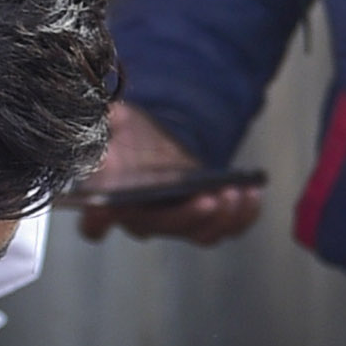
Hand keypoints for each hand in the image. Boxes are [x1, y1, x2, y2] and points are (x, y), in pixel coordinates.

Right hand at [72, 104, 262, 245]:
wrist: (157, 146)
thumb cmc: (128, 137)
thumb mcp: (110, 122)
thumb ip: (98, 122)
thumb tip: (98, 111)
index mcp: (107, 200)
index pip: (93, 220)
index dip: (97, 220)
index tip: (104, 208)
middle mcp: (140, 220)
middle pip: (161, 228)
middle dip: (187, 215)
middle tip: (208, 197)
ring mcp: (175, 225)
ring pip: (199, 234)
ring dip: (221, 218)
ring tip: (235, 192)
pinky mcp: (203, 223)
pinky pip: (227, 229)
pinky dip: (243, 216)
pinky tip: (252, 192)